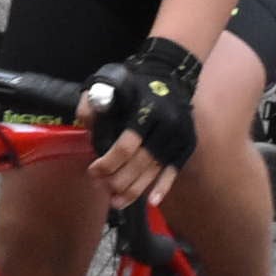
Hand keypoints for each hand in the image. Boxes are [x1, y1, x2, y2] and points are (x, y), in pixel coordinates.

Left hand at [83, 37, 202, 208]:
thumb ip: (92, 103)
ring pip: (156, 169)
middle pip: (142, 162)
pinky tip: (152, 202)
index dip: (108, 163)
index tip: (93, 172)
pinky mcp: (187, 142)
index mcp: (146, 108)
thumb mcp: (107, 82)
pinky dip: (164, 186)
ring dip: (137, 190)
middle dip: (120, 180)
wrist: (170, 72)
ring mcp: (179, 134)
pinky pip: (175, 169)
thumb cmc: (134, 81)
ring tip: (118, 202)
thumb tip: (87, 126)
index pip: (126, 145)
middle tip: (104, 190)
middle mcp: (166, 123)